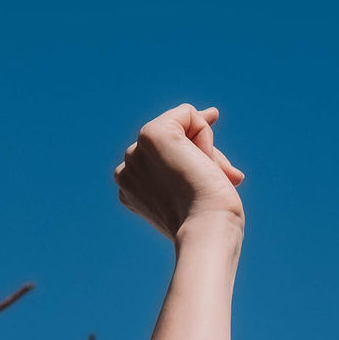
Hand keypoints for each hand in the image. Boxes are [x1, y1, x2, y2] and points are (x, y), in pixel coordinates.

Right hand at [114, 104, 244, 241]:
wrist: (207, 227)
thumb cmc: (210, 217)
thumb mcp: (196, 185)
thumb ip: (194, 153)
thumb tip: (211, 112)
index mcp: (129, 188)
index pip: (162, 158)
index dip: (189, 157)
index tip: (206, 173)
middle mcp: (126, 169)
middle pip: (171, 140)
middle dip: (200, 155)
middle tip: (210, 185)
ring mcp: (135, 151)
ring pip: (180, 125)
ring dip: (203, 147)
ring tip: (205, 176)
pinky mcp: (152, 135)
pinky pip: (187, 113)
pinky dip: (205, 133)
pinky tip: (202, 160)